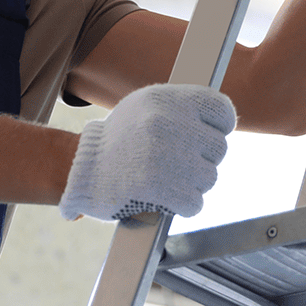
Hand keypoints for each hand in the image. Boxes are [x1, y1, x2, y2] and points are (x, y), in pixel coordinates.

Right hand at [59, 84, 235, 220]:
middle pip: (218, 148)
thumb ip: (181, 110)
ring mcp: (165, 155)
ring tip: (169, 180)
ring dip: (193, 185)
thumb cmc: (118, 141)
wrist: (83, 171)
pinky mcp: (159, 187)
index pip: (222, 110)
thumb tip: (220, 124)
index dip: (220, 128)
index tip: (210, 137)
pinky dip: (184, 206)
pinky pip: (195, 202)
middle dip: (202, 160)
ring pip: (209, 178)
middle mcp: (169, 123)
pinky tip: (168, 200)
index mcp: (168, 99)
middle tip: (180, 164)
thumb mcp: (145, 108)